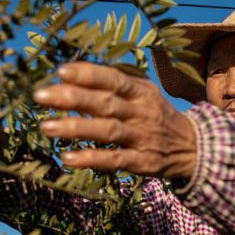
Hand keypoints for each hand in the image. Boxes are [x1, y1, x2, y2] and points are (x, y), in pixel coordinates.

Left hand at [33, 62, 196, 178]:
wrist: (194, 147)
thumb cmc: (156, 116)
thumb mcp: (144, 93)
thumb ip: (115, 85)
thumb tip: (72, 74)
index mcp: (142, 91)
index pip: (113, 79)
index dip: (88, 74)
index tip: (61, 71)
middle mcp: (142, 113)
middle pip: (106, 103)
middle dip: (73, 98)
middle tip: (40, 96)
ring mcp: (143, 138)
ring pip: (107, 131)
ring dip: (75, 128)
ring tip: (45, 126)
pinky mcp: (143, 162)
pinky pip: (114, 160)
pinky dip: (91, 158)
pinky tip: (67, 157)